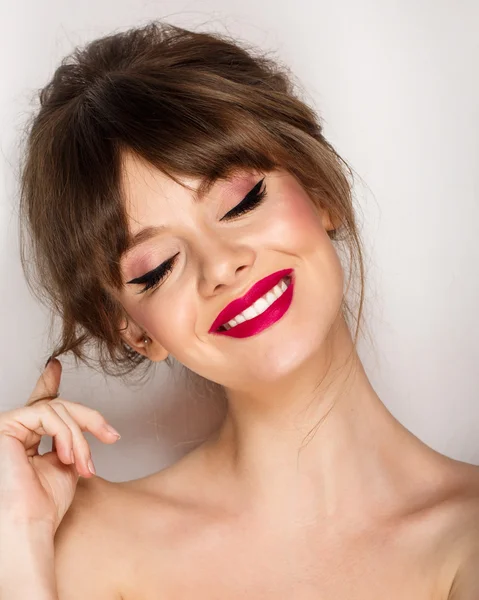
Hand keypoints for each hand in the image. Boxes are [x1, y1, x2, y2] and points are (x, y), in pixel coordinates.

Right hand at [0, 358, 120, 533]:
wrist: (32, 523)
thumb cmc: (45, 503)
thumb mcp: (67, 462)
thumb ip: (70, 439)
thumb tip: (80, 423)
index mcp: (27, 437)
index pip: (39, 404)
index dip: (48, 382)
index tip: (55, 365)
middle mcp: (15, 429)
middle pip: (59, 405)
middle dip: (88, 420)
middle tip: (110, 435)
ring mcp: (8, 425)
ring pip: (57, 409)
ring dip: (79, 436)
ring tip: (83, 463)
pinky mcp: (5, 425)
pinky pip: (48, 415)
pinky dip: (66, 434)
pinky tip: (67, 456)